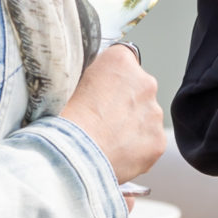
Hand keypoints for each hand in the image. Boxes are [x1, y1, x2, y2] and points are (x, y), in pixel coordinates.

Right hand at [59, 43, 165, 183]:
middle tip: (99, 119)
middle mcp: (144, 82)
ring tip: (103, 138)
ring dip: (130, 125)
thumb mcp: (66, 82)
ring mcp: (154, 112)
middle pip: (137, 89)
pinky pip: (148, 142)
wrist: (70, 156)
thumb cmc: (60, 118)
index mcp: (120, 61)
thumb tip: (88, 78)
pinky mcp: (158, 140)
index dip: (107, 78)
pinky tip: (113, 153)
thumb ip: (86, 75)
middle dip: (122, 102)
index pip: (121, 61)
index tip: (97, 90)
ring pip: (144, 117)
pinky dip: (135, 148)